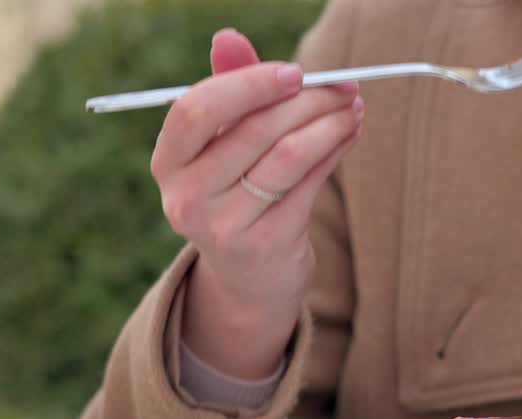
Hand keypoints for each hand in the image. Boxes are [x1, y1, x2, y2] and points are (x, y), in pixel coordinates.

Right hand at [154, 29, 363, 378]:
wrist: (250, 278)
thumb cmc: (236, 192)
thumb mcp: (223, 144)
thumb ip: (228, 89)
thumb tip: (228, 36)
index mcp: (168, 162)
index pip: (196, 111)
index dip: (247, 84)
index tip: (294, 72)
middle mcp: (187, 197)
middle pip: (253, 130)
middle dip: (308, 100)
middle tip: (344, 85)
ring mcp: (225, 226)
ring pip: (289, 155)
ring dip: (330, 124)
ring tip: (353, 108)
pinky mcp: (267, 245)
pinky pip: (310, 184)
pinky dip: (335, 151)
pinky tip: (349, 134)